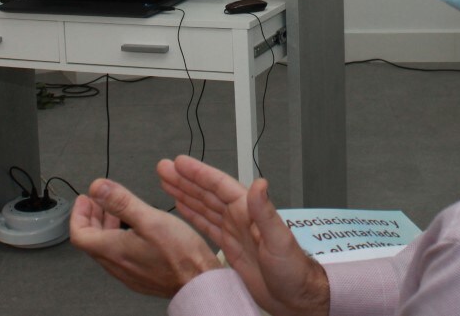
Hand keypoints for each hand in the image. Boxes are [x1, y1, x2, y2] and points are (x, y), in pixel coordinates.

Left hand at [69, 177, 220, 297]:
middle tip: (97, 201)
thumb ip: (121, 202)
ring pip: (106, 247)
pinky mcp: (140, 275)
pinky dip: (119, 238)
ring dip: (106, 227)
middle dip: (92, 217)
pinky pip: (120, 255)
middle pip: (92, 240)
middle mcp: (116, 264)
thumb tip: (98, 188)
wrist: (198, 282)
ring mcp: (128, 272)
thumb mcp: (149, 218)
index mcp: (113, 249)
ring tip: (115, 210)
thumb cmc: (180, 254)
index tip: (85, 199)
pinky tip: (134, 229)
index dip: (78, 214)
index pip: (80, 234)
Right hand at [159, 155, 329, 315]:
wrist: (294, 296)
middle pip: (207, 192)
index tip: (180, 163)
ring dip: (185, 193)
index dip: (199, 173)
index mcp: (249, 211)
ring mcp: (234, 231)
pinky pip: (207, 225)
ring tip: (167, 182)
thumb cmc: (293, 269)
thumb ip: (265, 212)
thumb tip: (259, 184)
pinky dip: (193, 214)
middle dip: (185, 179)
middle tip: (165, 168)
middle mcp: (240, 217)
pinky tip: (182, 207)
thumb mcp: (279, 239)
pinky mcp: (230, 246)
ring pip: (204, 206)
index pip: (219, 185)